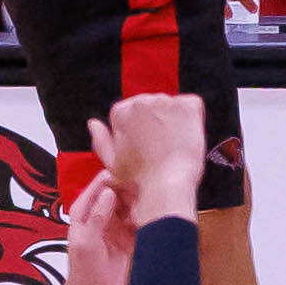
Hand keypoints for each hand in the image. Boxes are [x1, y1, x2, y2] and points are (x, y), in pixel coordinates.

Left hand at [61, 168, 136, 284]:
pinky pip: (139, 220)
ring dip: (140, 206)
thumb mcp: (87, 241)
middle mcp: (100, 214)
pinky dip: (145, 219)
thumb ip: (97, 215)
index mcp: (84, 211)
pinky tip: (147, 224)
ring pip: (132, 204)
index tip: (133, 181)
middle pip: (120, 191)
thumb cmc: (84, 271)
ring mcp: (115, 225)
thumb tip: (110, 191)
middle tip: (142, 202)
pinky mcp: (128, 236)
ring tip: (143, 216)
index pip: (102, 184)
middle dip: (132, 193)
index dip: (117, 179)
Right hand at [88, 94, 205, 221]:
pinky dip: (192, 117)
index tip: (143, 143)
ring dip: (172, 119)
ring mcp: (167, 101)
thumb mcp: (111, 162)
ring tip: (171, 143)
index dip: (138, 129)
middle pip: (150, 106)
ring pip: (170, 105)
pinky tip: (185, 134)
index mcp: (120, 112)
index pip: (130, 111)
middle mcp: (142, 101)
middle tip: (159, 146)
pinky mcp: (189, 105)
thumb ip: (100, 139)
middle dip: (155, 121)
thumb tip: (93, 124)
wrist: (168, 183)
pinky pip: (191, 104)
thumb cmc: (141, 178)